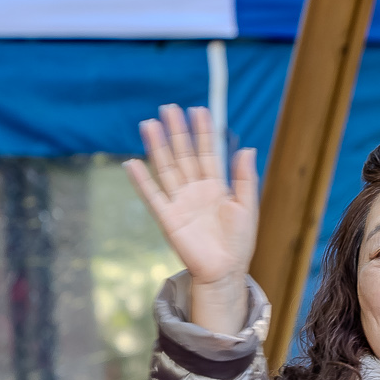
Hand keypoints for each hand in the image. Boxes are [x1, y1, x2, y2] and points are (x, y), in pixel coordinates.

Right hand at [125, 105, 260, 323]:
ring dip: (158, 147)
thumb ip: (245, 178)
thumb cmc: (239, 242)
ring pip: (167, 168)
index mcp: (216, 186)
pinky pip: (152, 196)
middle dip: (177, 131)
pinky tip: (131, 163)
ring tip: (149, 124)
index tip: (198, 109)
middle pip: (184, 154)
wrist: (225, 271)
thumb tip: (247, 148)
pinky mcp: (168, 218)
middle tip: (168, 108)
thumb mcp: (247, 207)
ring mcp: (180, 202)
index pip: (208, 152)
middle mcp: (195, 190)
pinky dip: (141, 181)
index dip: (203, 132)